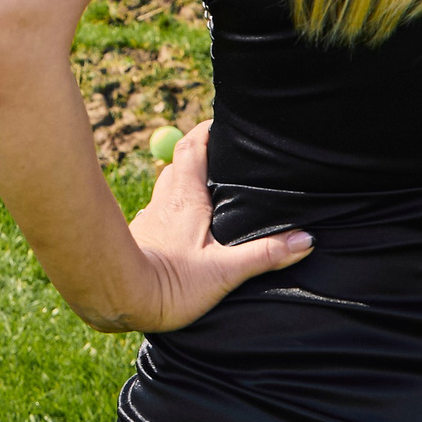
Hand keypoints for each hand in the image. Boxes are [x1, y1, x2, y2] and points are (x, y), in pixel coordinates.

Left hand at [118, 121, 312, 331]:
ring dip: (184, 183)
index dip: (205, 132)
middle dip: (199, 156)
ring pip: (167, 188)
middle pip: (179, 164)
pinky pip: (158, 212)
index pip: (191, 147)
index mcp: (184, 196)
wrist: (116, 297)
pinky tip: (185, 229)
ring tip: (209, 193)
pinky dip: (173, 210)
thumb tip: (305, 240)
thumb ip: (264, 254)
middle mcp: (163, 200)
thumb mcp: (224, 271)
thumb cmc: (169, 283)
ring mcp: (149, 218)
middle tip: (222, 158)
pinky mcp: (141, 237)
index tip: (221, 124)